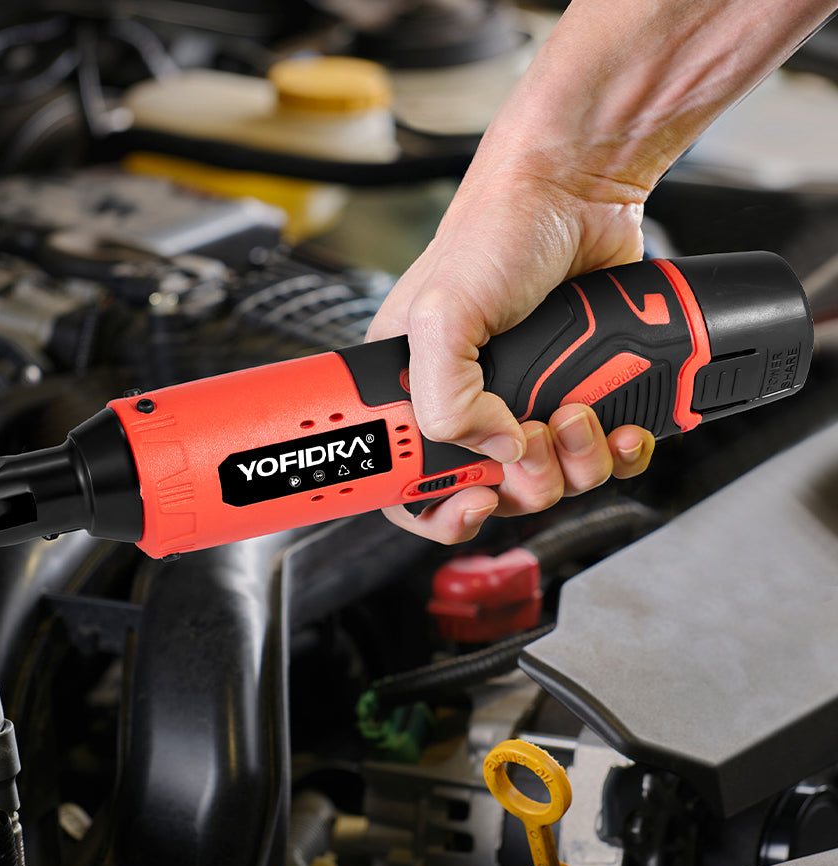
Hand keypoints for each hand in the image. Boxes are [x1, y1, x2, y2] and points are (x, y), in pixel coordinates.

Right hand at [366, 169, 655, 543]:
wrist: (578, 194)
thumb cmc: (496, 234)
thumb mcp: (444, 313)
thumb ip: (446, 398)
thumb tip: (496, 452)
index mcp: (415, 390)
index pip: (409, 481)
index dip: (437, 507)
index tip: (473, 501)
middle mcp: (468, 405)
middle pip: (492, 494)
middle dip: (523, 484)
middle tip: (532, 441)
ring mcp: (526, 404)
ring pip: (552, 483)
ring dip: (576, 465)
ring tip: (578, 414)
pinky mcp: (579, 396)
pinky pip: (601, 461)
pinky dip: (618, 456)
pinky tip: (620, 429)